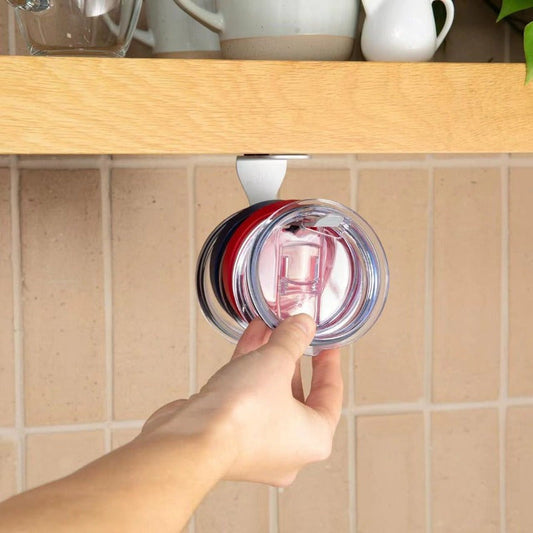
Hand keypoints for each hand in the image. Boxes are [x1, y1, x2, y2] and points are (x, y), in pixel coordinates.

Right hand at [141, 315, 342, 486]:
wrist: (191, 440)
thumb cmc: (242, 415)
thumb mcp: (277, 362)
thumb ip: (293, 339)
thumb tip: (304, 325)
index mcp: (314, 439)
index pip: (331, 395)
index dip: (329, 363)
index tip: (327, 344)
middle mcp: (288, 449)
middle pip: (297, 393)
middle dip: (292, 357)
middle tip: (294, 333)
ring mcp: (256, 446)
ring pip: (269, 394)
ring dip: (267, 359)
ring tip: (268, 327)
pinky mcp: (229, 438)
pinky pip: (246, 399)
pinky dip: (248, 370)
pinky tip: (249, 339)